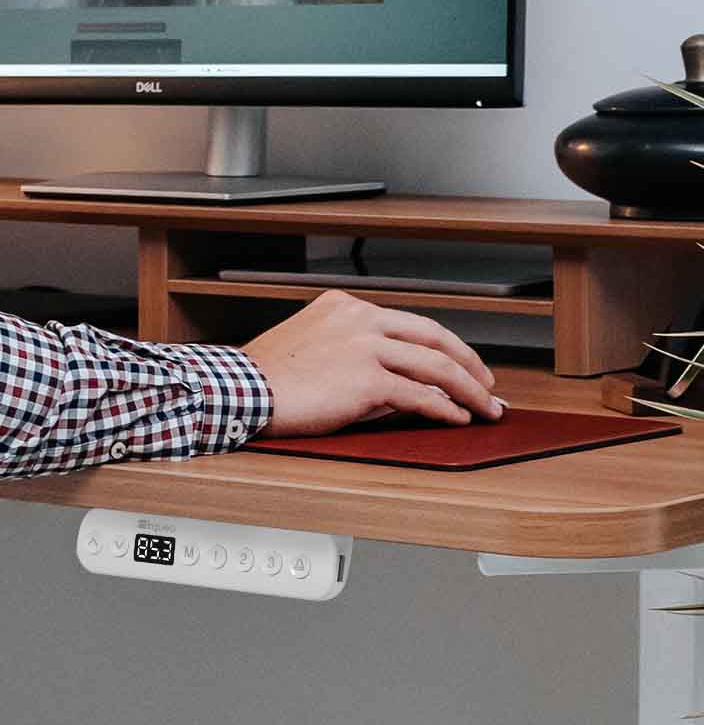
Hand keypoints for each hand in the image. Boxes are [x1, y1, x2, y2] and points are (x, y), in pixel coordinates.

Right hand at [242, 289, 503, 435]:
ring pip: (436, 365)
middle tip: (486, 384)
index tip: (459, 362)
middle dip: (469, 363)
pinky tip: (456, 418)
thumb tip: (404, 383)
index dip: (443, 345)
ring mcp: (365, 347)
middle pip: (434, 337)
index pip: (409, 322)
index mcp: (345, 306)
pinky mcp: (366, 380)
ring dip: (468, 390)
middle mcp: (359, 319)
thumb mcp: (312, 347)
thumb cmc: (266, 378)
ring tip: (485, 407)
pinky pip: (420, 395)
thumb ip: (356, 355)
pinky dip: (444, 408)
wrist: (238, 390)